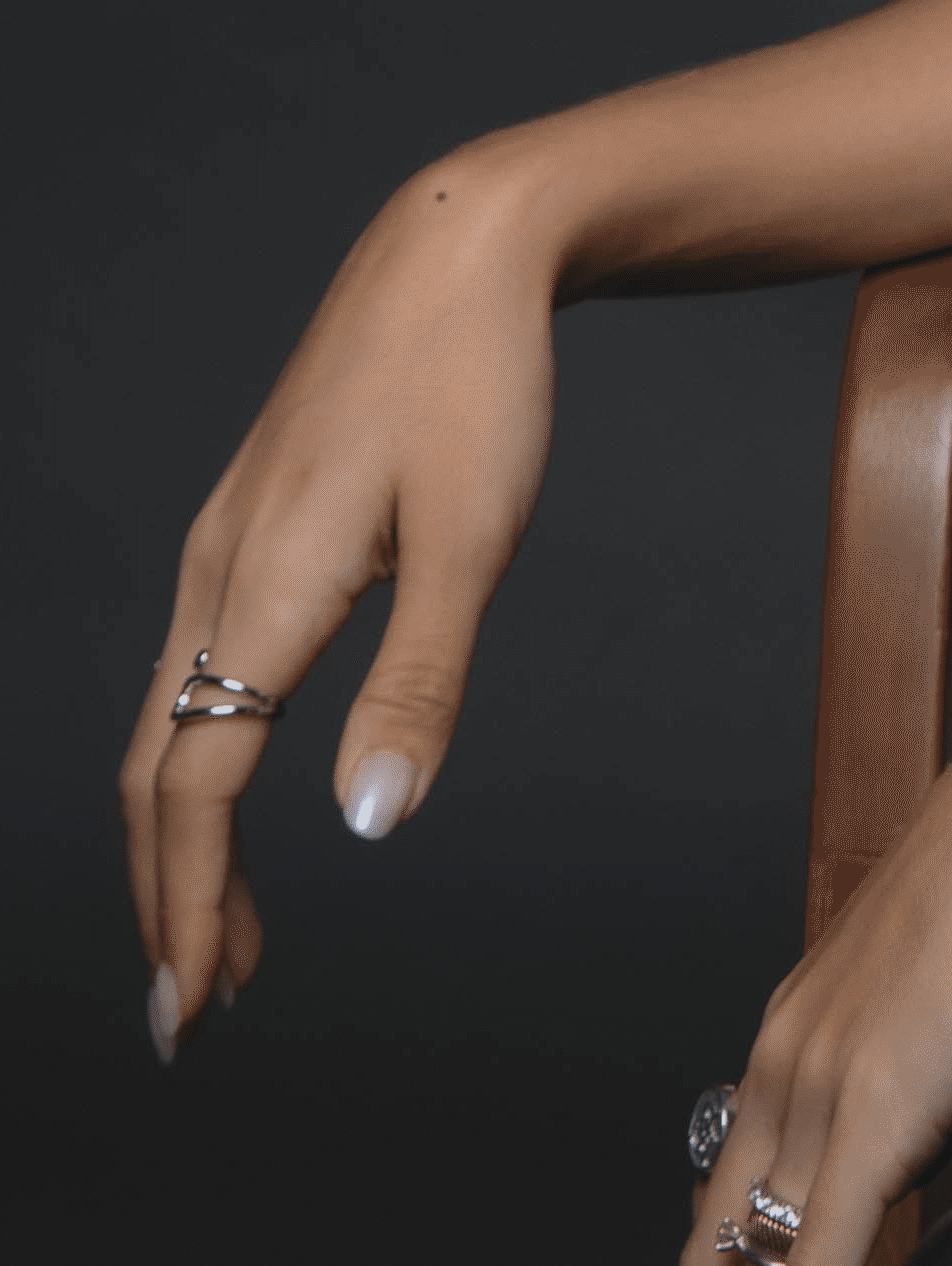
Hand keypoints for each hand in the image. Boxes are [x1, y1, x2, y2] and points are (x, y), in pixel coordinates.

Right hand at [122, 148, 567, 1054]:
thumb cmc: (479, 384)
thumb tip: (372, 828)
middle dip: (167, 903)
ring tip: (229, 945)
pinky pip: (197, 679)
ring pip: (169, 730)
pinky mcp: (249, 530)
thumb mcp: (473, 538)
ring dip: (185, 848)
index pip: (195, 788)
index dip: (189, 907)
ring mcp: (222, 549)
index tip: (192, 1010)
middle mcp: (216, 574)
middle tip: (190, 1015)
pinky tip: (245, 802)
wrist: (459, 250)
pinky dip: (206, 769)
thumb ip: (422, 683)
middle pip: (158, 776)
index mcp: (263, 586)